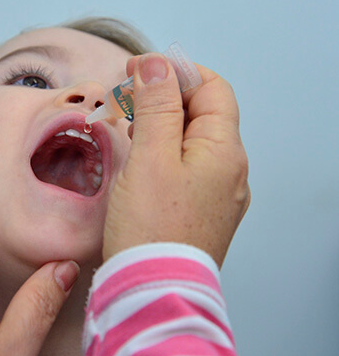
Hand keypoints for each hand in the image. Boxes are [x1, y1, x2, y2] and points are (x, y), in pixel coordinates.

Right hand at [103, 53, 249, 265]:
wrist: (154, 290)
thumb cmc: (151, 228)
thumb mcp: (151, 157)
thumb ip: (157, 106)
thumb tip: (157, 65)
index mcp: (224, 151)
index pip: (212, 89)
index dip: (178, 71)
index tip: (139, 70)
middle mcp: (229, 170)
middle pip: (203, 114)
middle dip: (165, 97)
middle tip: (126, 97)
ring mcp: (218, 193)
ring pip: (193, 142)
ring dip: (162, 124)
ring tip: (128, 126)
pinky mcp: (200, 211)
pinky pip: (188, 168)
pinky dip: (165, 152)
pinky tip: (141, 160)